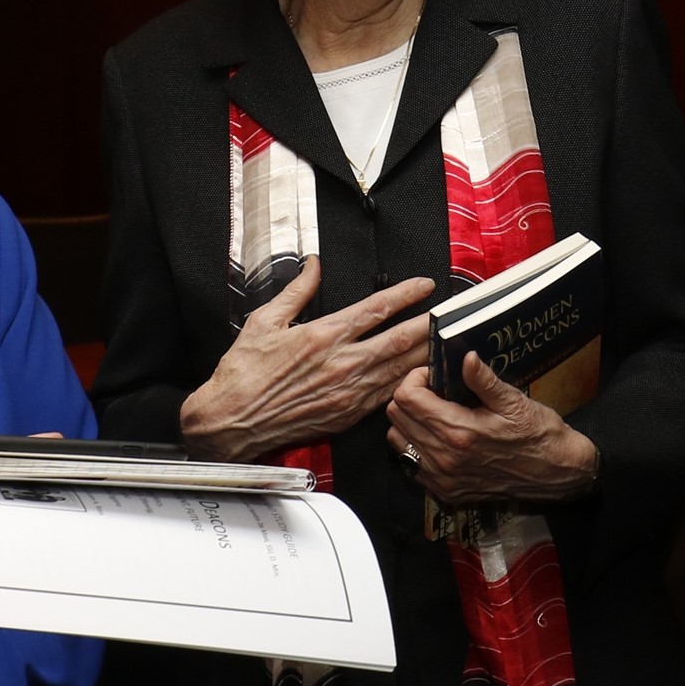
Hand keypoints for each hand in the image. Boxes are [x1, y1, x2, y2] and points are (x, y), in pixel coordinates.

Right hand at [181, 259, 435, 461]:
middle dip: (430, 325)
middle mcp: (341, 363)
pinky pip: (387, 396)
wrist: (231, 420)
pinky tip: (424, 377)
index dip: (406, 295)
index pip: (376, 309)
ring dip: (426, 354)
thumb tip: (313, 265)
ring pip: (400, 370)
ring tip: (448, 341)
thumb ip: (296, 291)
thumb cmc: (243, 372)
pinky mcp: (347, 415)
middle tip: (453, 314)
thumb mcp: (264, 321)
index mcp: (323, 335)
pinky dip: (409, 384)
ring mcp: (347, 392)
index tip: (426, 285)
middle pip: (400, 340)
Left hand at [385, 353, 600, 504]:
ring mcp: (442, 479)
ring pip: (397, 442)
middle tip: (434, 391)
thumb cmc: (538, 435)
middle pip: (396, 418)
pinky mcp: (445, 492)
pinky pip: (411, 465)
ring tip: (435, 413)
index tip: (434, 375)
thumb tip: (466, 358)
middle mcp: (444, 458)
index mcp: (459, 432)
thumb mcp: (514, 401)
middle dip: (410, 397)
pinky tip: (439, 438)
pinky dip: (416, 447)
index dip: (415, 379)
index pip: (407, 398)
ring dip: (409, 422)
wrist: (556, 474)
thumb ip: (483, 380)